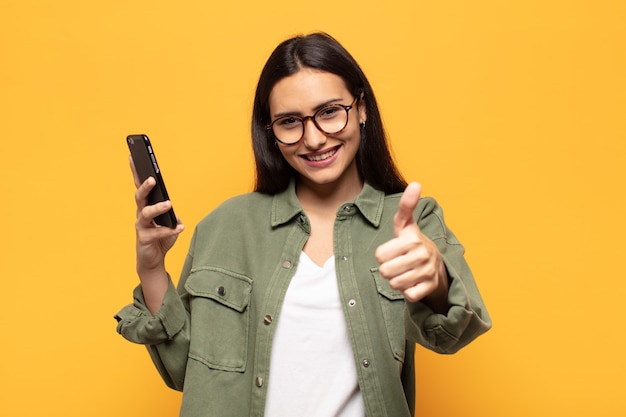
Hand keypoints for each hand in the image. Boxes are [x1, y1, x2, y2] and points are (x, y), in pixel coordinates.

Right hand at [130, 156, 183, 273]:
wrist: (154, 260)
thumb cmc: (161, 238)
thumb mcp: (171, 223)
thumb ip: (172, 215)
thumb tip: (172, 210)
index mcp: (147, 206)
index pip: (141, 186)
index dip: (136, 172)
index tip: (134, 156)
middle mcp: (141, 213)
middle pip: (139, 197)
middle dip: (145, 187)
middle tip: (152, 179)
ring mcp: (141, 226)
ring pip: (145, 214)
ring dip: (157, 208)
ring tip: (169, 204)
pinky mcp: (143, 239)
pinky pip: (155, 233)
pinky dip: (168, 230)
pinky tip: (180, 228)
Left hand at [375, 182, 448, 310]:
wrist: (437, 266)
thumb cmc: (413, 243)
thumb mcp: (406, 224)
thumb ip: (406, 205)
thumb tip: (416, 183)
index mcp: (412, 239)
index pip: (380, 255)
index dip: (383, 255)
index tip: (393, 251)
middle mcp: (422, 254)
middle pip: (385, 271)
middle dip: (388, 270)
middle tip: (398, 264)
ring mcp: (427, 272)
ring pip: (394, 284)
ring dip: (397, 281)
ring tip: (405, 272)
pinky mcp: (430, 287)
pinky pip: (408, 295)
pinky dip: (408, 292)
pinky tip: (413, 283)